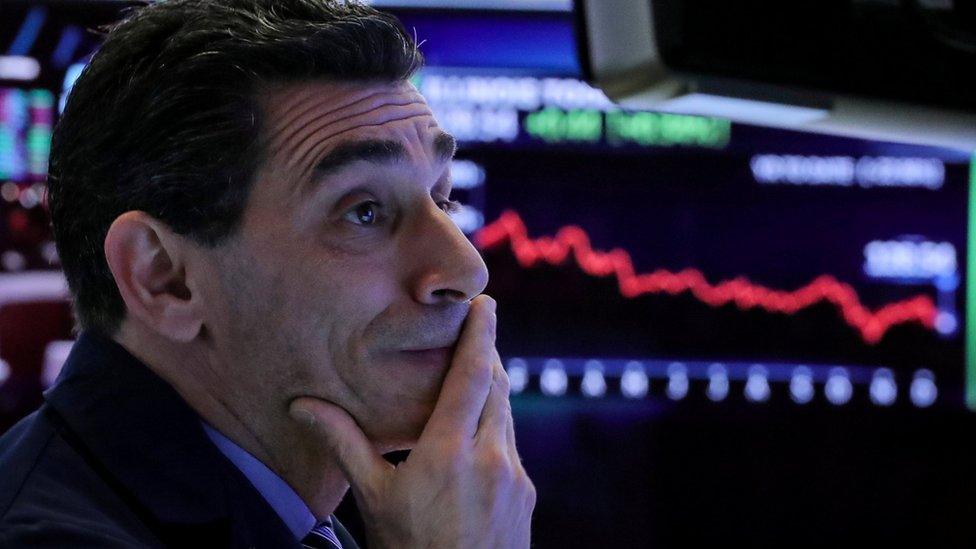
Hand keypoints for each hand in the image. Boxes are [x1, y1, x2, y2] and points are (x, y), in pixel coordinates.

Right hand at [290, 295, 534, 548]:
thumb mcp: (372, 498)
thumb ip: (344, 444)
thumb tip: (303, 405)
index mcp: (450, 451)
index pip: (473, 375)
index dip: (480, 334)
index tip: (485, 304)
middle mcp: (491, 457)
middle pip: (498, 385)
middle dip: (487, 356)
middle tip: (475, 332)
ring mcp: (515, 477)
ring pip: (507, 415)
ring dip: (493, 391)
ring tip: (474, 377)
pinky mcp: (526, 495)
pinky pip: (512, 445)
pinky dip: (497, 426)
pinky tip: (478, 434)